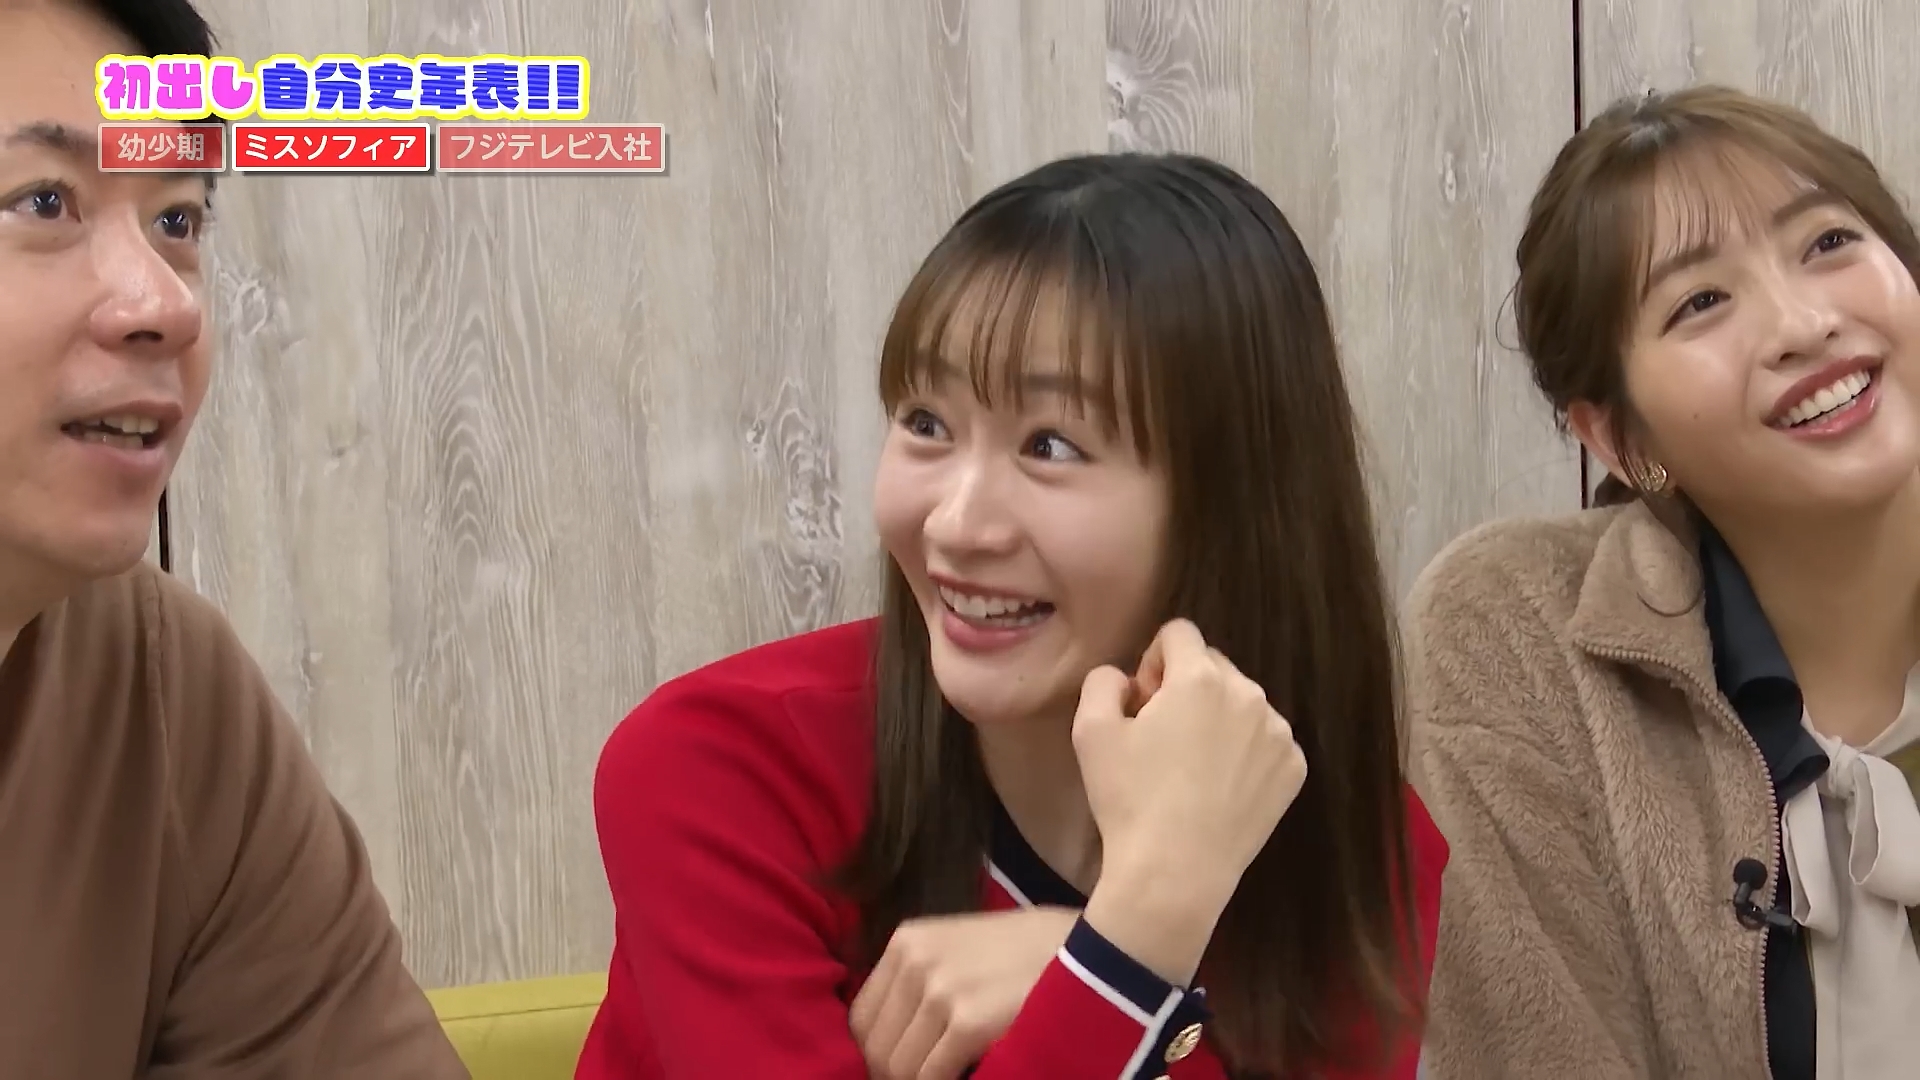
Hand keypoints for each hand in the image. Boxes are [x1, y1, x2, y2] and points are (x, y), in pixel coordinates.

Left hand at [848, 906, 1078, 1079]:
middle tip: (933, 1077)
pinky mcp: (968, 1021)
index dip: (878, 1055)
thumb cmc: (1038, 951)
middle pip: (874, 1047)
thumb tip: (897, 1036)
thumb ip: (927, 979)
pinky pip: (931, 1077)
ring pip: (899, 1068)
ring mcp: (940, 990)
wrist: (1098, 949)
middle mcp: (915, 960)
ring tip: (954, 1075)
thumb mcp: (966, 947)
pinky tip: (972, 1076)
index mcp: (909, 940)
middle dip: (897, 1075)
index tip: (904, 1070)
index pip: (861, 1018)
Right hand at [1072, 619, 1306, 980]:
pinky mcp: (1294, 769)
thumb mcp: (1090, 732)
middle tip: (1164, 737)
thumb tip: (1125, 677)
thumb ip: (1103, 682)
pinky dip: (1245, 753)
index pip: (1179, 633)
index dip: (1153, 662)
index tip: (1144, 702)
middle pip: (1213, 666)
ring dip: (1219, 718)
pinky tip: (1221, 788)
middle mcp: (1249, 694)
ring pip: (1242, 703)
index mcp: (1200, 678)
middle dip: (1187, 687)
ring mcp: (1279, 733)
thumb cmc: (1129, 799)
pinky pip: (1265, 740)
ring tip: (1194, 768)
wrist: (1176, 873)